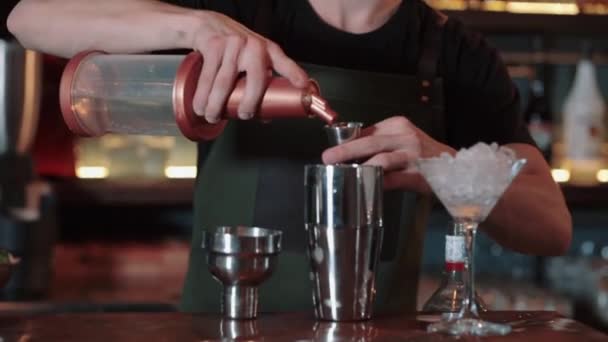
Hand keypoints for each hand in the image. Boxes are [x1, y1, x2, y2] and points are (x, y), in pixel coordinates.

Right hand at [190, 11, 308, 122]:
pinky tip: (200, 106)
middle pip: (255, 80)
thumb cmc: (238, 49)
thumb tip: (266, 117)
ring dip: (216, 104)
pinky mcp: (214, 46)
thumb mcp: (255, 59)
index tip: (304, 87)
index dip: (295, 75)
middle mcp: (254, 47)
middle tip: (244, 116)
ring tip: (213, 116)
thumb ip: (262, 84)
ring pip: (224, 83)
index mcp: (269, 51)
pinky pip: (208, 77)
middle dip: (249, 103)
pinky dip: (202, 95)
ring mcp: (234, 46)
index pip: (285, 64)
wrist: (211, 24)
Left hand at [321, 116, 455, 191]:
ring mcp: (413, 155)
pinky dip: (378, 183)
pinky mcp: (418, 174)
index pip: (368, 131)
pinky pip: (393, 179)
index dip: (348, 142)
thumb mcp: (403, 140)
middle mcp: (405, 136)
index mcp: (398, 125)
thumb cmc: (424, 156)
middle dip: (346, 151)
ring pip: (381, 159)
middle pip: (370, 142)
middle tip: (328, 158)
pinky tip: (366, 187)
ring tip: (345, 174)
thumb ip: (381, 144)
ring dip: (361, 168)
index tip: (332, 152)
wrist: (455, 168)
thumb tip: (350, 153)